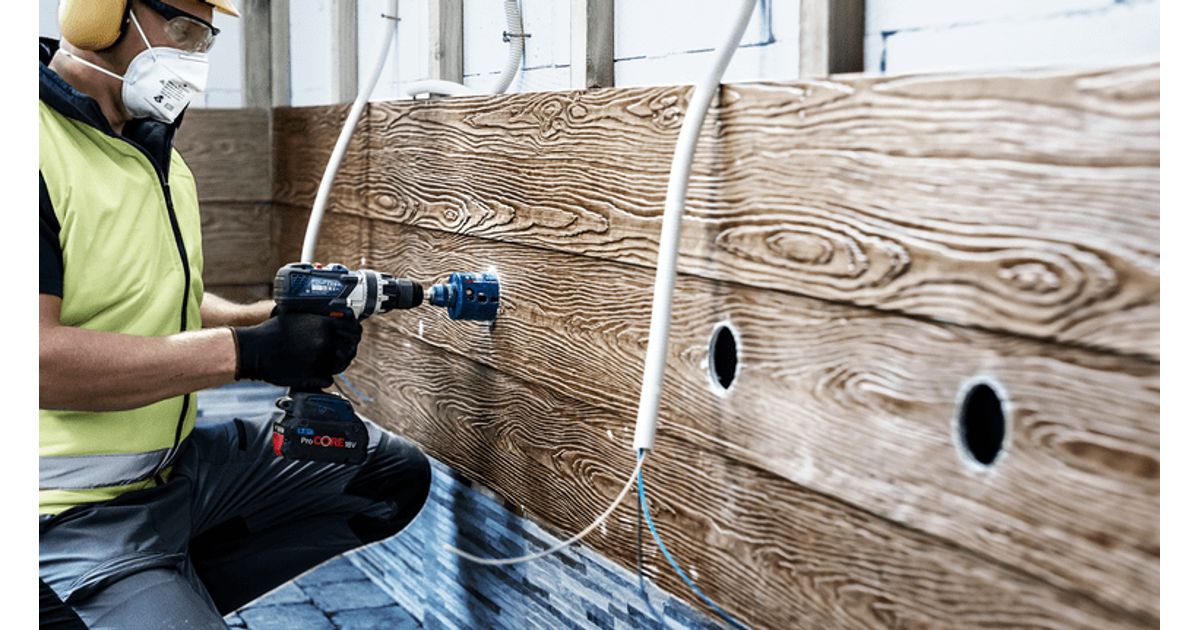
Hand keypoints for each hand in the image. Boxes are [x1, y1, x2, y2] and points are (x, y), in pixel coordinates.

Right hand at [231, 313, 362, 388]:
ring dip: (336, 364)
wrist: (254, 350)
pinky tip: (314, 371)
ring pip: (341, 365)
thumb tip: (337, 314)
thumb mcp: (298, 315)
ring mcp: (320, 360)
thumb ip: (319, 316)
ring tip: (325, 361)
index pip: (354, 329)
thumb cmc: (272, 331)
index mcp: (324, 324)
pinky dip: (323, 377)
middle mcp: (325, 341)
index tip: (353, 335)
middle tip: (341, 350)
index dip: (355, 333)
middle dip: (348, 350)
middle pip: (351, 348)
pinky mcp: (313, 376)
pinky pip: (328, 379)